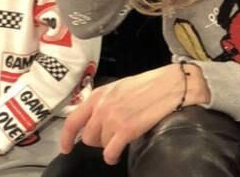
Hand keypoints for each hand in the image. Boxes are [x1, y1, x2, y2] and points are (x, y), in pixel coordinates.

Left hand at [60, 63, 207, 164]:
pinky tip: (117, 154)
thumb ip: (105, 101)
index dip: (66, 137)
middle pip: (88, 136)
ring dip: (110, 145)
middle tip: (111, 137)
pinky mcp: (126, 129)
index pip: (73, 120)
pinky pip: (110, 152)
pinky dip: (112, 156)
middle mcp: (102, 107)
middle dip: (98, 140)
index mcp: (99, 95)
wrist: (173, 84)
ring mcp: (113, 119)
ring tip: (122, 139)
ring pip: (101, 144)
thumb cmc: (151, 84)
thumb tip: (96, 119)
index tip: (66, 147)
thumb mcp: (121, 87)